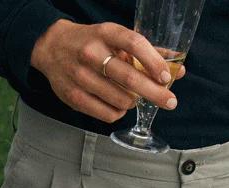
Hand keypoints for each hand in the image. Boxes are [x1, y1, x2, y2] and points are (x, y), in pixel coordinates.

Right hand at [31, 20, 183, 123]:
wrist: (51, 48)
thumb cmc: (91, 43)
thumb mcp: (114, 38)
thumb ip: (145, 52)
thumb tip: (176, 69)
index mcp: (105, 33)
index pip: (134, 44)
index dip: (154, 62)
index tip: (166, 77)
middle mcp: (92, 53)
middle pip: (130, 79)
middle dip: (155, 93)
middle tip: (170, 102)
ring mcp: (81, 77)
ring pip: (121, 100)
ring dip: (134, 102)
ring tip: (133, 97)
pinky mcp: (74, 97)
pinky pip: (107, 114)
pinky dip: (119, 112)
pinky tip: (118, 105)